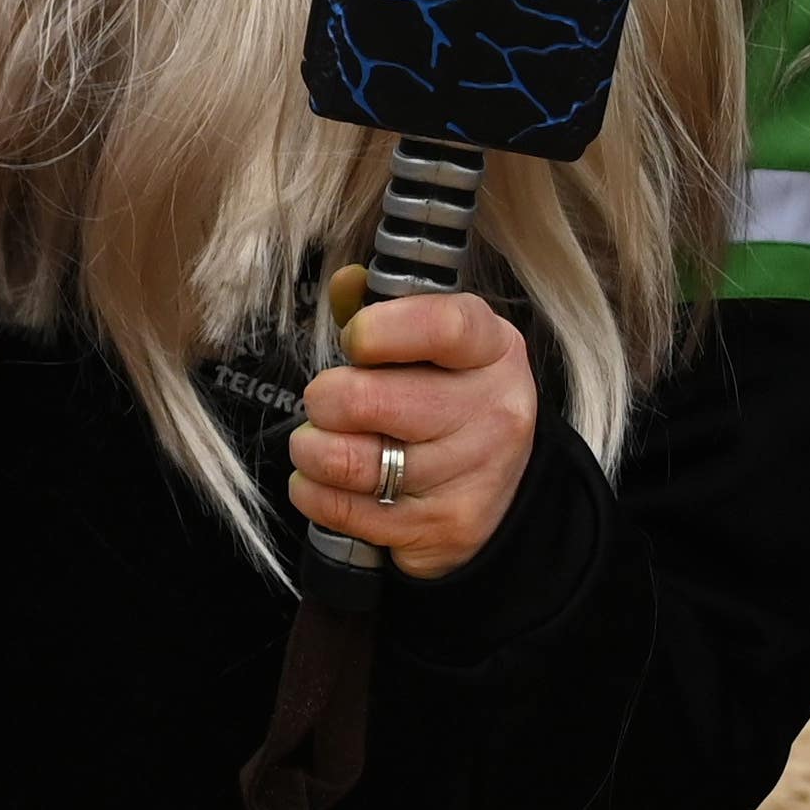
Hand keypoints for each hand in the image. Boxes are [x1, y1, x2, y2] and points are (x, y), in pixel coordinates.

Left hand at [290, 286, 537, 572]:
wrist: (500, 496)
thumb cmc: (450, 404)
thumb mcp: (437, 349)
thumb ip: (387, 311)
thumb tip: (346, 283)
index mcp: (492, 349)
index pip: (441, 327)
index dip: (379, 330)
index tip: (354, 340)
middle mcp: (491, 411)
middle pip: (371, 400)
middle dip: (324, 399)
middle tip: (326, 401)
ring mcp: (469, 474)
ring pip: (348, 460)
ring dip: (310, 449)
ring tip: (315, 442)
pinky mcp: (440, 526)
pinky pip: (343, 509)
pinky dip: (313, 493)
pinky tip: (324, 481)